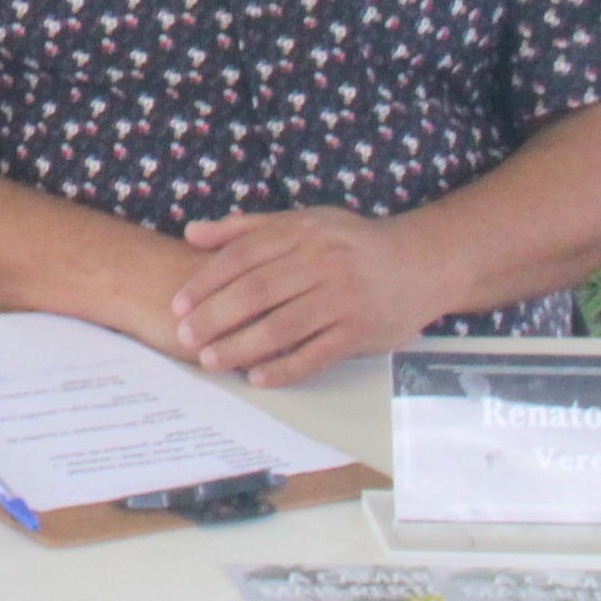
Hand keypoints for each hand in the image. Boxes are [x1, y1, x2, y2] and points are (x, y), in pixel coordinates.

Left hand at [167, 205, 449, 386]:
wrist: (421, 263)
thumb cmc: (350, 243)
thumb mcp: (303, 223)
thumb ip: (247, 229)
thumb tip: (191, 234)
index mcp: (302, 233)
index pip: (242, 257)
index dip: (206, 282)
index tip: (179, 305)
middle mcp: (322, 263)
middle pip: (256, 293)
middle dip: (215, 318)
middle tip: (186, 337)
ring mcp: (343, 299)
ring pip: (282, 327)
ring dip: (241, 347)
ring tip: (211, 361)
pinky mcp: (360, 331)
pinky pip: (315, 354)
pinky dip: (284, 369)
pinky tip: (257, 378)